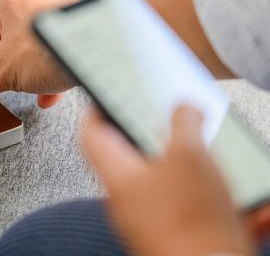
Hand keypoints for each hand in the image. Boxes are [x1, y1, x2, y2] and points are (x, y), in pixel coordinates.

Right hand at [0, 0, 77, 109]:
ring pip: (21, 47)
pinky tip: (41, 96)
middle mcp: (31, 5)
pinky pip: (46, 58)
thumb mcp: (4, 71)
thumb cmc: (60, 45)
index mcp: (9, 0)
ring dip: (11, 70)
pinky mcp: (69, 40)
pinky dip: (39, 78)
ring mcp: (51, 22)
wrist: (107, 53)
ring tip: (3, 86)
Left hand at [83, 105, 254, 255]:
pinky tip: (234, 189)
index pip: (91, 135)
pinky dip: (207, 189)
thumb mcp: (189, 155)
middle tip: (170, 117)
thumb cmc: (192, 221)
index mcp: (118, 176)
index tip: (109, 95)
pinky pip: (188, 201)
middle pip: (130, 156)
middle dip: (152, 134)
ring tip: (209, 148)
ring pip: (163, 178)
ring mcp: (149, 218)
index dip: (97, 110)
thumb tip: (183, 109)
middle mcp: (128, 199)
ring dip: (186, 161)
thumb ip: (184, 122)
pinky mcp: (174, 232)